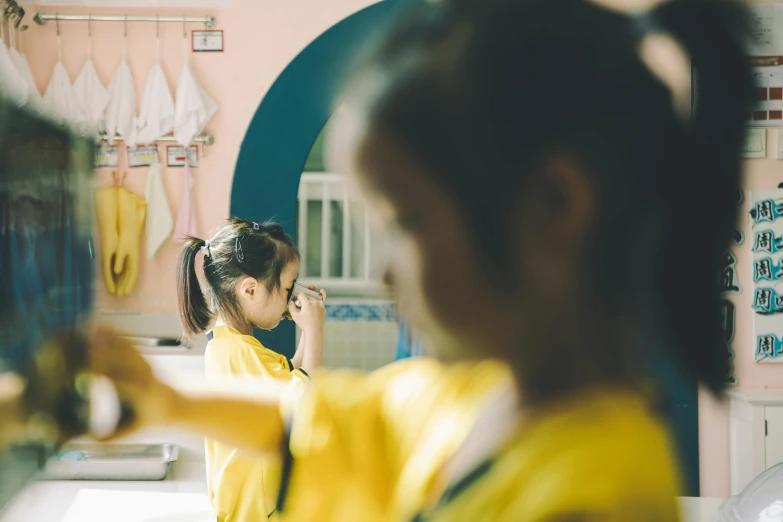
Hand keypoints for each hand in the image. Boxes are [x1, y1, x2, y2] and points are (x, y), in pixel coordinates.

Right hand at [89, 324, 178, 438]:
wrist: (177, 407)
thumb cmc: (150, 420)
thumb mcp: (132, 431)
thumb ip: (111, 438)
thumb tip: (87, 443)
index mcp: (143, 394)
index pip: (122, 384)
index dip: (107, 378)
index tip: (86, 373)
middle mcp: (145, 377)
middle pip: (123, 362)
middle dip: (105, 353)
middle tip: (82, 346)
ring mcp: (146, 365)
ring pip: (126, 349)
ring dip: (108, 339)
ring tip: (87, 329)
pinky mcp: (144, 359)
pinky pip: (129, 345)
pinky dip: (115, 336)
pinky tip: (100, 326)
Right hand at [289, 285, 325, 332]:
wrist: (314, 331)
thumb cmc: (304, 324)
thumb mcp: (295, 316)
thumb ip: (291, 308)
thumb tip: (291, 302)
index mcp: (307, 303)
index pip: (301, 295)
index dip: (298, 297)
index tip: (297, 302)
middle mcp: (314, 302)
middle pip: (307, 296)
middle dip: (304, 299)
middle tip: (302, 307)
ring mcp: (320, 305)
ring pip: (313, 298)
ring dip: (310, 300)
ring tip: (308, 306)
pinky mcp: (323, 308)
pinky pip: (322, 299)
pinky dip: (321, 295)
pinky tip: (321, 291)